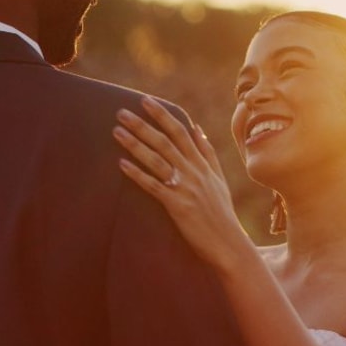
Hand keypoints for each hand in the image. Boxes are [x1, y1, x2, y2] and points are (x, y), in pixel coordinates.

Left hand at [113, 98, 251, 271]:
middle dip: (143, 124)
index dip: (163, 115)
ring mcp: (186, 188)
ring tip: (116, 132)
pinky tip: (121, 164)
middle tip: (121, 112)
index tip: (146, 100)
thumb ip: (207, 153)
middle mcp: (194, 172)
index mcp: (202, 164)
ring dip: (135, 144)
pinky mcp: (177, 205)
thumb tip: (197, 128)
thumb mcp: (218, 179)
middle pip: (165, 141)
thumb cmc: (221, 214)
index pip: (181, 131)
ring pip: (157, 159)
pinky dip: (137, 174)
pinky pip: (154, 186)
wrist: (229, 244)